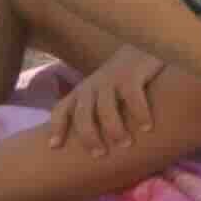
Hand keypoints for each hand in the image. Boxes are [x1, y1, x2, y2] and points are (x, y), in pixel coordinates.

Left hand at [48, 49, 183, 158]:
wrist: (143, 46)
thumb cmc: (120, 78)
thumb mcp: (99, 91)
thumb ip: (91, 111)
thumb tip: (86, 145)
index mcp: (81, 92)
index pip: (61, 109)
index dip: (56, 128)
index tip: (54, 147)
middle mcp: (92, 86)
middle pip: (83, 115)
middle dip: (89, 137)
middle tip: (100, 155)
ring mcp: (111, 79)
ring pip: (106, 110)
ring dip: (114, 130)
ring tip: (126, 144)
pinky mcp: (132, 74)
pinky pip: (133, 98)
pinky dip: (139, 114)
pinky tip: (146, 128)